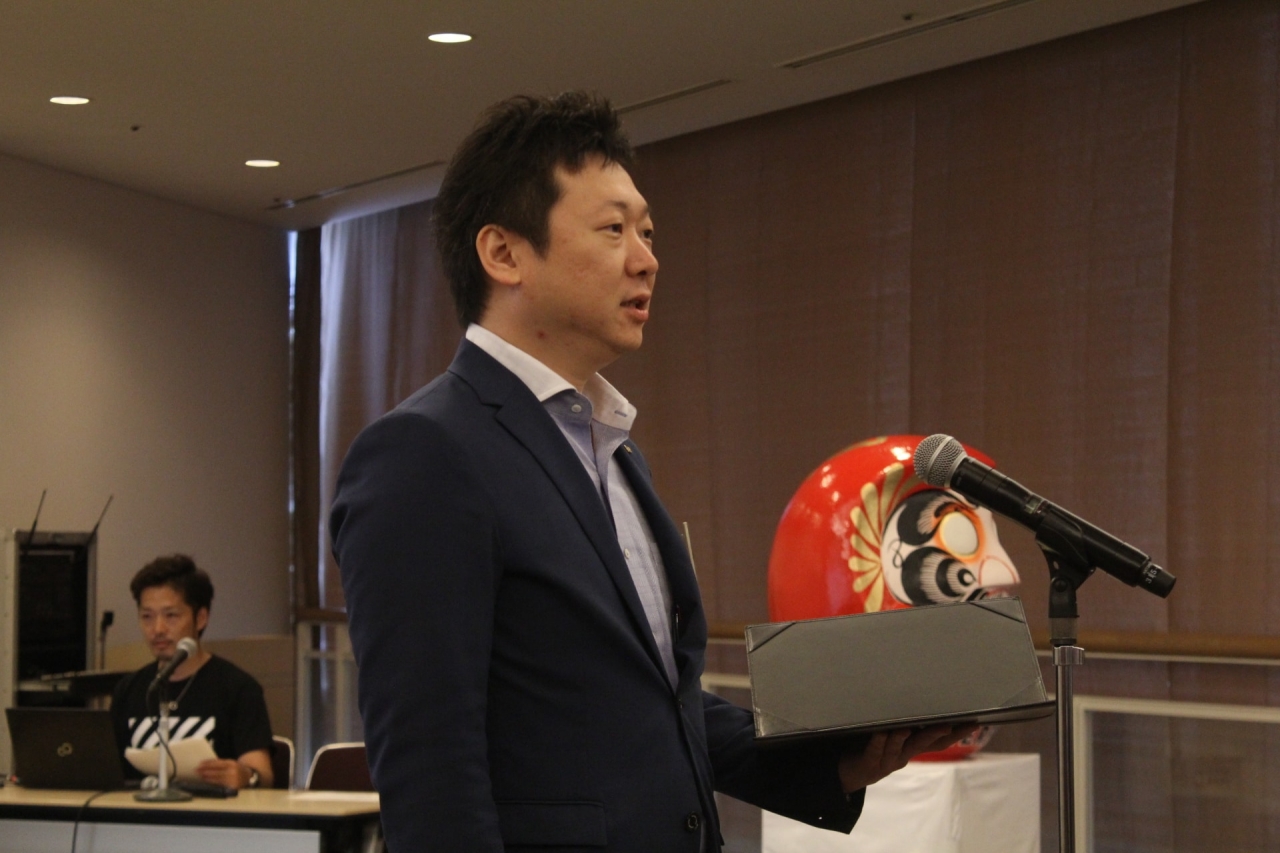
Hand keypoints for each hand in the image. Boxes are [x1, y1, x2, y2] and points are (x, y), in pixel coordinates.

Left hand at [196, 758, 249, 788]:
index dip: (208, 763)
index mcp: (231, 763)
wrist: (248, 776)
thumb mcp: (230, 763)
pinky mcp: (231, 786)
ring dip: (207, 777)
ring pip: (217, 778)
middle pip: (216, 771)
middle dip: (205, 770)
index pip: (218, 763)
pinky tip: (207, 781)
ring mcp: (232, 779)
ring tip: (200, 775)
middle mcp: (232, 771)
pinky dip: (212, 782)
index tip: (200, 763)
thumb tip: (206, 764)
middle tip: (197, 770)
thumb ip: (220, 763)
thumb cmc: (236, 768)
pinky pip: (220, 784)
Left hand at [837, 724, 978, 792]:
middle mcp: (904, 755)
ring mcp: (887, 760)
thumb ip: (908, 721)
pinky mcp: (870, 763)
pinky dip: (878, 741)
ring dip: (903, 736)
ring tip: (907, 725)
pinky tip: (881, 732)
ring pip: (898, 746)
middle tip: (949, 724)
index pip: (940, 741)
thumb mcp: (894, 735)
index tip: (973, 722)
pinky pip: (875, 750)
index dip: (957, 733)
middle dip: (937, 734)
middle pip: (924, 745)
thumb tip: (923, 696)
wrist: (852, 774)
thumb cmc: (874, 747)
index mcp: (912, 747)